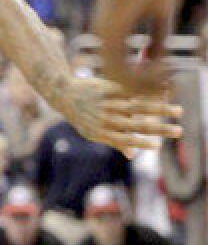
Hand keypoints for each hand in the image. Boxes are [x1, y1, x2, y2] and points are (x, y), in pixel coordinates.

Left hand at [49, 76, 181, 154]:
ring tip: (178, 111)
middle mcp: (106, 119)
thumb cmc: (82, 116)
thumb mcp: (93, 132)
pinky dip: (150, 95)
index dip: (143, 143)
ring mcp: (108, 103)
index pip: (126, 140)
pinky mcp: (109, 90)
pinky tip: (166, 95)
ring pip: (139, 108)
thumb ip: (113, 141)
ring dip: (161, 110)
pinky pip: (133, 93)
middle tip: (179, 131)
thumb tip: (132, 155)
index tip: (159, 146)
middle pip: (138, 125)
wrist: (65, 94)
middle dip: (160, 129)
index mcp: (101, 132)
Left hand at [92, 0, 184, 93]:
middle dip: (145, 88)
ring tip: (169, 74)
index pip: (120, 71)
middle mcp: (103, 34)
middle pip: (117, 79)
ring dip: (145, 83)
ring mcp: (103, 32)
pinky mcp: (109, 27)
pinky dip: (143, 74)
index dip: (143, 82)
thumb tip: (156, 60)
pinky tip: (164, 66)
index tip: (167, 81)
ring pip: (117, 77)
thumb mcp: (159, 13)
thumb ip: (156, 38)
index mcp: (112, 32)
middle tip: (169, 85)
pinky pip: (119, 65)